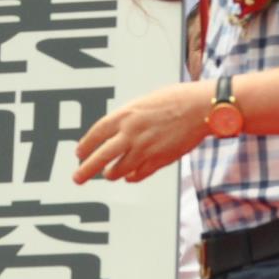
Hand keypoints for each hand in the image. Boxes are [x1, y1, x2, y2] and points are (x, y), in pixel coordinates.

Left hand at [74, 80, 215, 184]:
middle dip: (86, 170)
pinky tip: (129, 177)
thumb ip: (129, 117)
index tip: (79, 154)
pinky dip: (132, 177)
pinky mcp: (158, 161)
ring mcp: (144, 149)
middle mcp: (131, 133)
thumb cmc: (177, 100)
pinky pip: (138, 174)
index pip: (96, 133)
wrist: (200, 108)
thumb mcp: (145, 102)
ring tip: (108, 175)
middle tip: (77, 178)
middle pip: (101, 156)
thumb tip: (118, 130)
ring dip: (111, 174)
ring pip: (118, 170)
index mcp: (126, 115)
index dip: (86, 145)